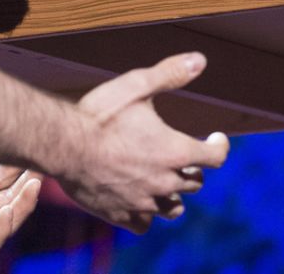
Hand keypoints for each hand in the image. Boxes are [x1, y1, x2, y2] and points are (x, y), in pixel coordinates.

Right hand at [61, 52, 229, 232]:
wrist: (63, 145)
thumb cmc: (100, 114)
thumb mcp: (136, 85)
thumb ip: (170, 74)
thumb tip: (200, 59)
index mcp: (174, 151)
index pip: (215, 157)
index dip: (219, 146)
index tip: (216, 138)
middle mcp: (164, 180)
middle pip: (195, 182)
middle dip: (192, 168)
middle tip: (181, 156)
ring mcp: (143, 201)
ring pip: (173, 208)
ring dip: (174, 194)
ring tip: (164, 181)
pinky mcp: (120, 214)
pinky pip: (144, 224)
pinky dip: (146, 214)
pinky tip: (138, 200)